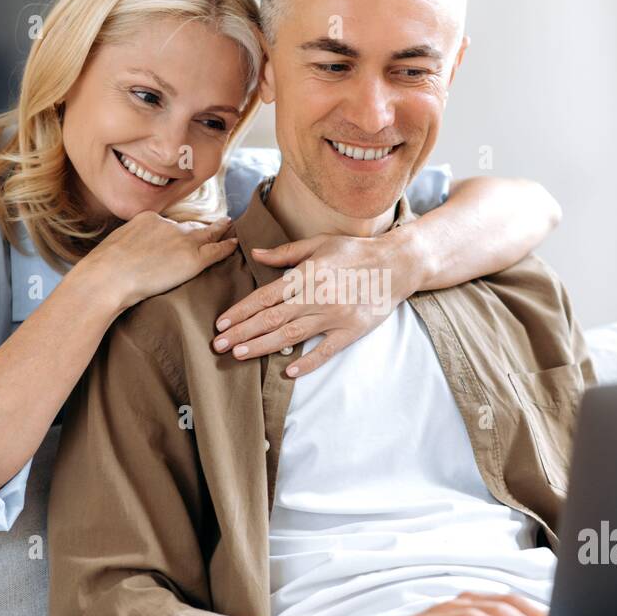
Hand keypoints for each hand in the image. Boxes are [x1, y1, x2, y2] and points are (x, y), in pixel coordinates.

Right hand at [77, 210, 238, 316]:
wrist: (107, 278)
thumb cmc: (102, 271)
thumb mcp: (114, 248)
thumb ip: (128, 247)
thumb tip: (124, 258)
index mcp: (147, 219)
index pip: (167, 224)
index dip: (178, 229)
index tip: (183, 231)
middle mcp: (167, 225)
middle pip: (190, 225)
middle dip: (203, 225)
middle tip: (219, 222)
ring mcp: (181, 240)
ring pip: (207, 233)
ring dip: (220, 230)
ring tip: (231, 228)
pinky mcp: (192, 259)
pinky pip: (216, 250)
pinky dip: (227, 246)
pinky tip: (235, 244)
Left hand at [212, 232, 418, 376]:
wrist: (396, 264)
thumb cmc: (355, 252)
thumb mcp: (319, 243)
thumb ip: (286, 253)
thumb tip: (255, 253)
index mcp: (306, 274)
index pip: (266, 296)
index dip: (241, 311)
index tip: (221, 323)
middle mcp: (317, 296)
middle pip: (272, 318)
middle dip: (242, 333)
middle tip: (219, 345)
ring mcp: (335, 315)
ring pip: (292, 335)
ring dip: (263, 346)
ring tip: (240, 355)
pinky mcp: (351, 330)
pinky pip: (326, 350)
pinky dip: (308, 362)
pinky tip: (289, 372)